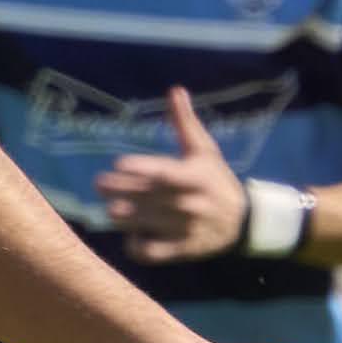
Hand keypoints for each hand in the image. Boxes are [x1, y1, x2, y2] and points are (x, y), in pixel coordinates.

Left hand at [91, 86, 248, 261]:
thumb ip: (185, 123)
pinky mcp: (181, 249)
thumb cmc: (215, 179)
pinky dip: (137, 245)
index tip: (119, 163)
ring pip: (146, 223)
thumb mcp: (205, 150)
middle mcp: (190, 203)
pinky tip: (129, 235)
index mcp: (196, 177)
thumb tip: (175, 90)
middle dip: (121, 190)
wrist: (242, 222)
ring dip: (123, 217)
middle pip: (149, 197)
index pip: (166, 173)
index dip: (141, 169)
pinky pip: (152, 252)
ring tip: (110, 209)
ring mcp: (185, 229)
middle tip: (99, 184)